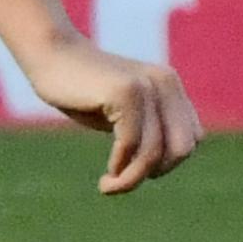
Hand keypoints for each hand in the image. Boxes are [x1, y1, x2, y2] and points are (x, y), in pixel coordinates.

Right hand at [16, 33, 200, 189]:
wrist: (49, 55)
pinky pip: (131, 143)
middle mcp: (165, 83)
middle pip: (182, 148)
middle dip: (157, 172)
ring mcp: (146, 86)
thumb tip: (162, 166)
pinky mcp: (125, 92)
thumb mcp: (122, 114)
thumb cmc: (81, 89)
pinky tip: (106, 174)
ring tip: (109, 186)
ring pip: (155, 152)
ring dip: (132, 179)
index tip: (137, 167)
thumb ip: (146, 130)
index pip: (192, 138)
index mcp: (170, 86)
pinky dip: (120, 166)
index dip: (169, 161)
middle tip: (126, 179)